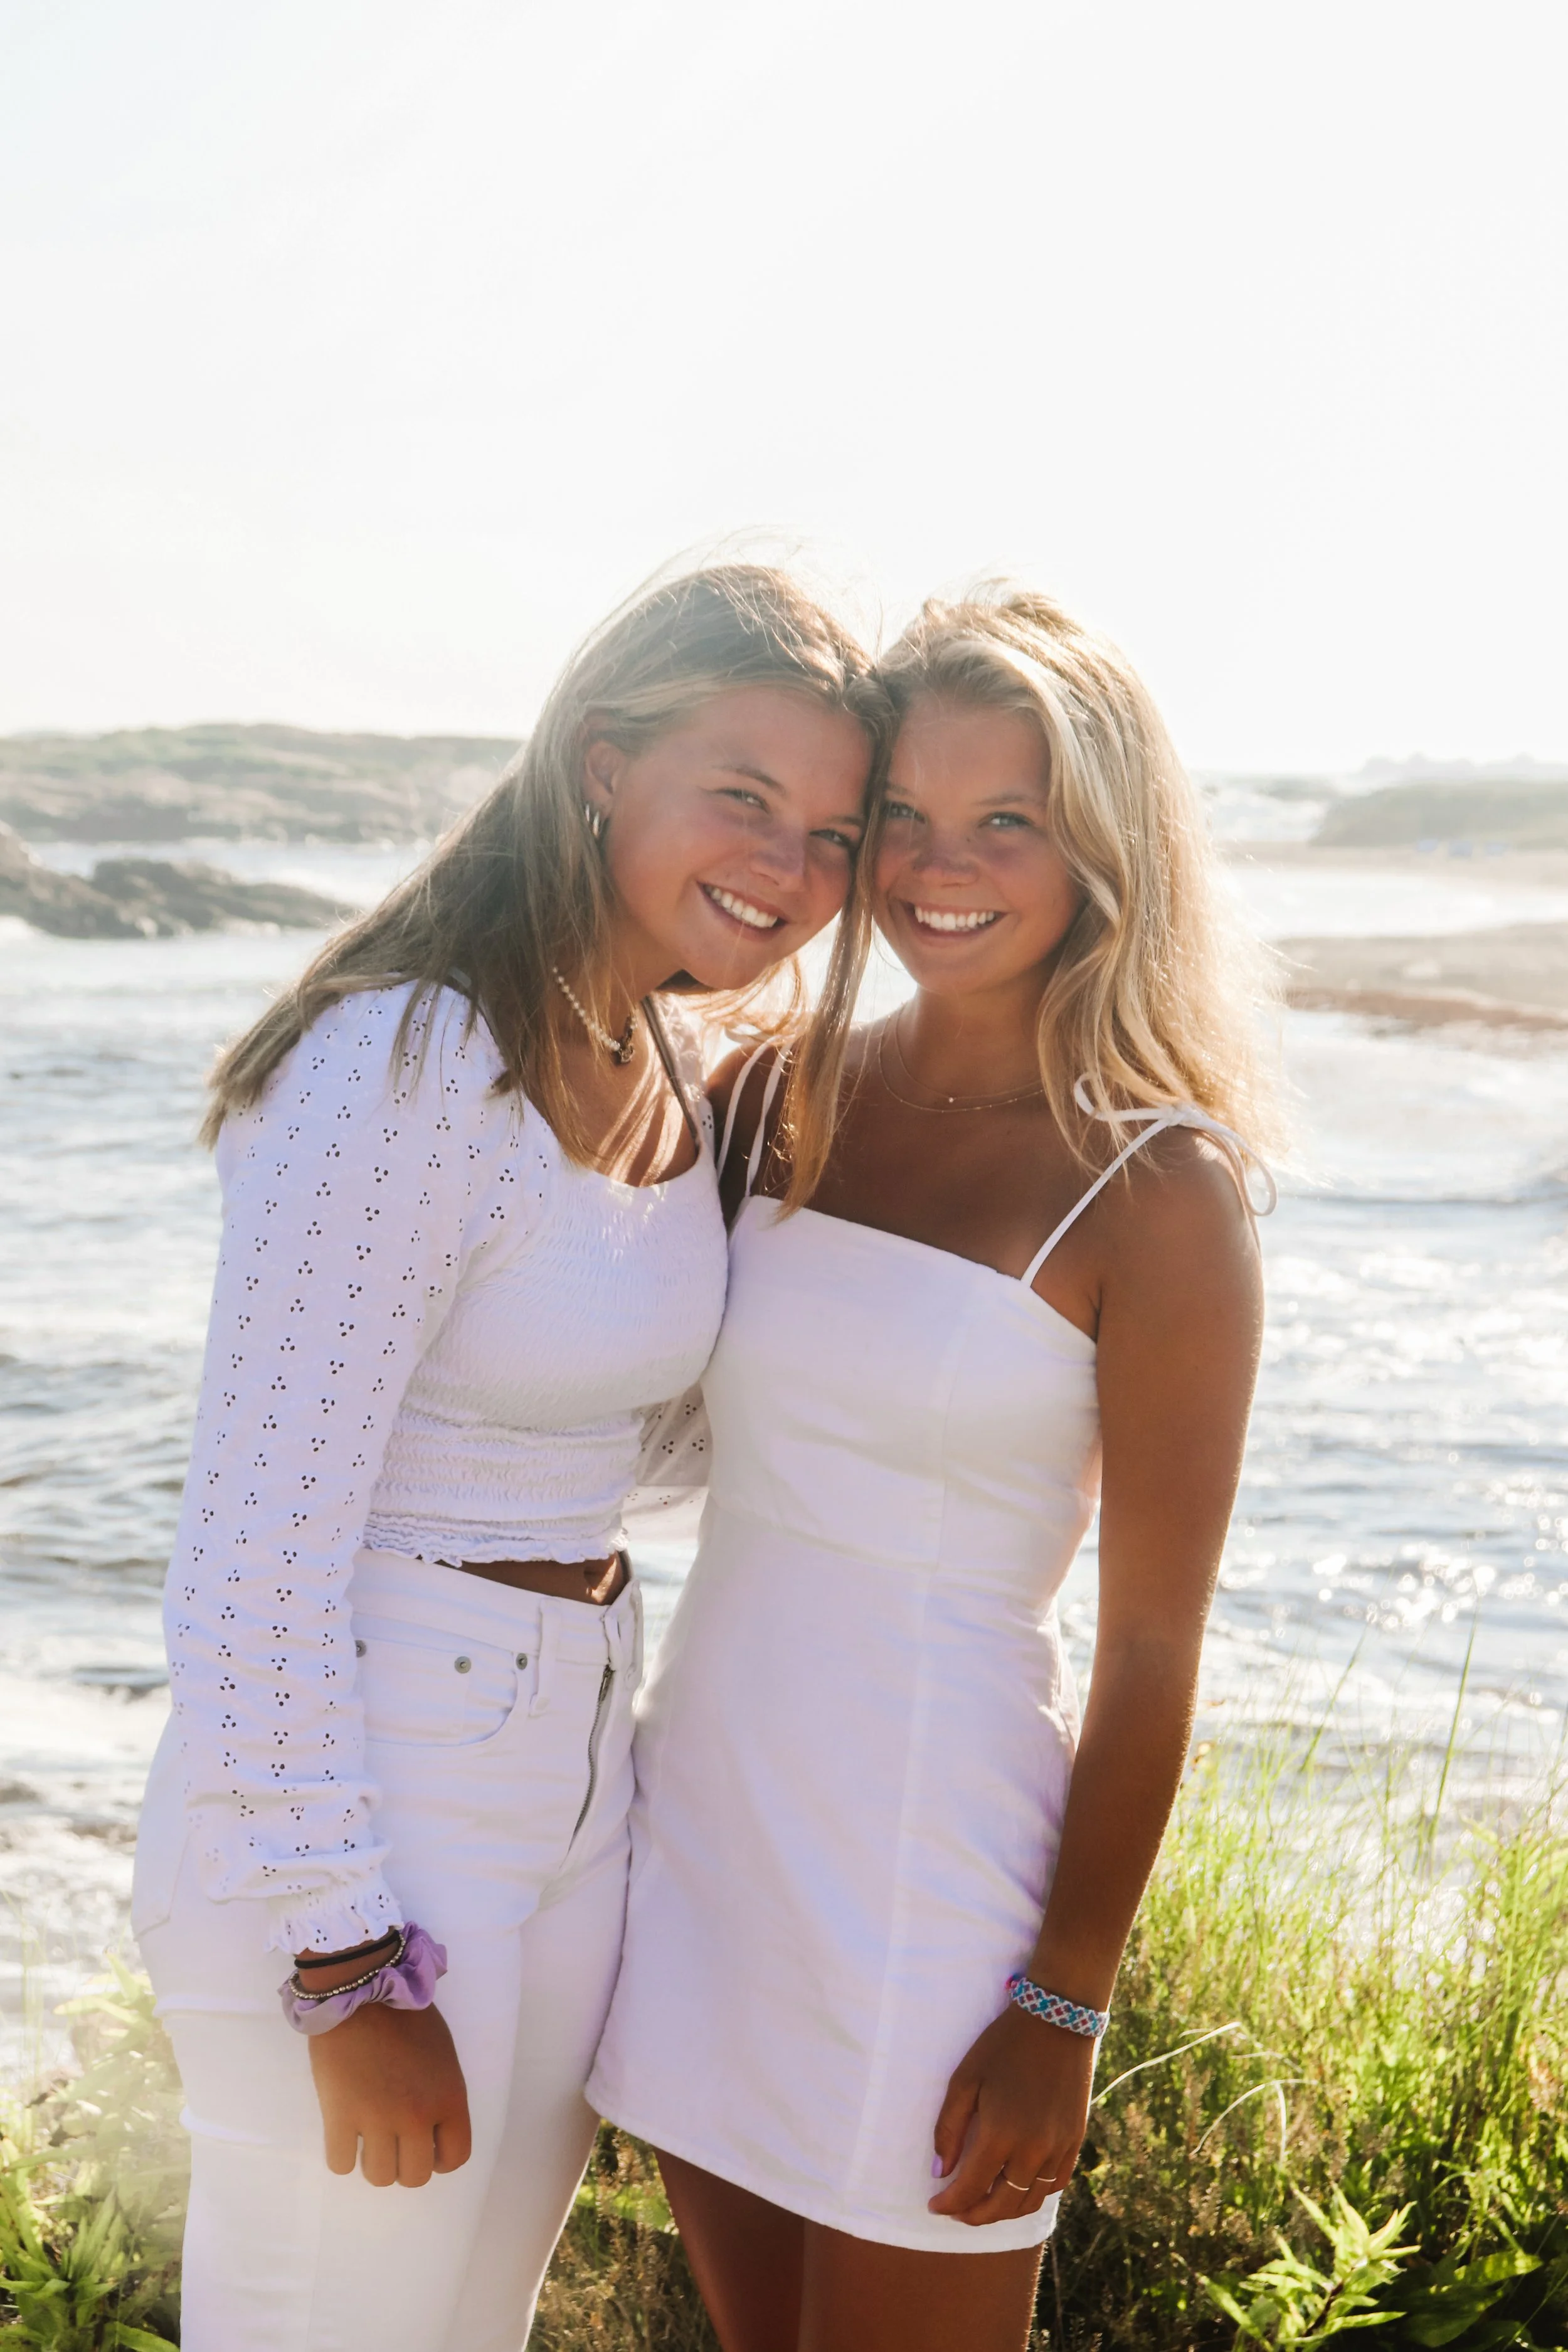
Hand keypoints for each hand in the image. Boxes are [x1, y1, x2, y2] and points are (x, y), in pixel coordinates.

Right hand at [308, 2000, 472, 2186]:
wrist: (362, 1991)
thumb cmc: (406, 2016)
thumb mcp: (442, 2055)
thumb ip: (441, 2095)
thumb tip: (431, 2126)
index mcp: (449, 2098)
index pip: (455, 2157)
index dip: (440, 2158)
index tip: (426, 2147)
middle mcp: (417, 2117)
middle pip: (415, 2176)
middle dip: (405, 2164)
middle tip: (393, 2142)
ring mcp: (377, 2120)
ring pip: (380, 2177)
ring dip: (374, 2162)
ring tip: (367, 2138)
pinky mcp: (339, 2117)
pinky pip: (340, 2164)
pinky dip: (342, 2154)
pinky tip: (343, 2133)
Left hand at [928, 2005, 1094, 2226]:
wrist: (1057, 2021)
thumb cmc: (1003, 2045)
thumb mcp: (965, 2079)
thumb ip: (949, 2128)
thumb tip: (940, 2171)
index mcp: (1001, 2135)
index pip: (971, 2189)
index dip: (949, 2203)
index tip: (934, 2205)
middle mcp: (1033, 2151)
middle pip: (1002, 2205)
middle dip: (975, 2215)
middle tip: (956, 2211)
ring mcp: (1058, 2149)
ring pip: (1029, 2201)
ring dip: (1004, 2211)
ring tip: (983, 2204)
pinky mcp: (1074, 2141)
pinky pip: (1054, 2185)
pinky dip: (1032, 2194)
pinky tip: (1017, 2186)